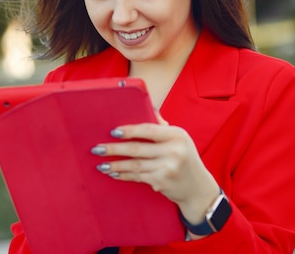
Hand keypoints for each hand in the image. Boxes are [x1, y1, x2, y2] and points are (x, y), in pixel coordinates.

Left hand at [91, 112, 218, 226]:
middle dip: (114, 149)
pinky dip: (123, 175)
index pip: (148, 129)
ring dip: (115, 165)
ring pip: (134, 165)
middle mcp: (173, 151)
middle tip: (97, 148)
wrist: (198, 188)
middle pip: (137, 149)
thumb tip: (147, 106)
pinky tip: (113, 174)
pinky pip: (137, 177)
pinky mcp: (161, 182)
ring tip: (100, 164)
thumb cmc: (184, 158)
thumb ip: (162, 126)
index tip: (112, 132)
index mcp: (177, 135)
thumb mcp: (179, 139)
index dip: (129, 130)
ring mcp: (167, 168)